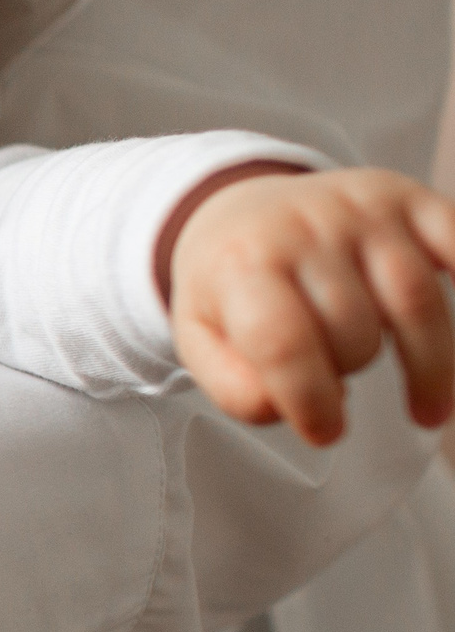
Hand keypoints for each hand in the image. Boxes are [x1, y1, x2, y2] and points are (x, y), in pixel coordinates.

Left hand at [166, 164, 454, 445]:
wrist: (239, 209)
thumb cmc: (230, 286)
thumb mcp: (200, 339)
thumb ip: (236, 387)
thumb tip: (293, 409)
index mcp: (241, 267)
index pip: (283, 343)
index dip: (310, 400)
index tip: (326, 432)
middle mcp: (302, 229)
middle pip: (353, 326)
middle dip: (351, 366)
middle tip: (338, 373)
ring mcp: (359, 210)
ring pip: (414, 299)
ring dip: (430, 366)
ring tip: (428, 411)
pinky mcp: (407, 198)